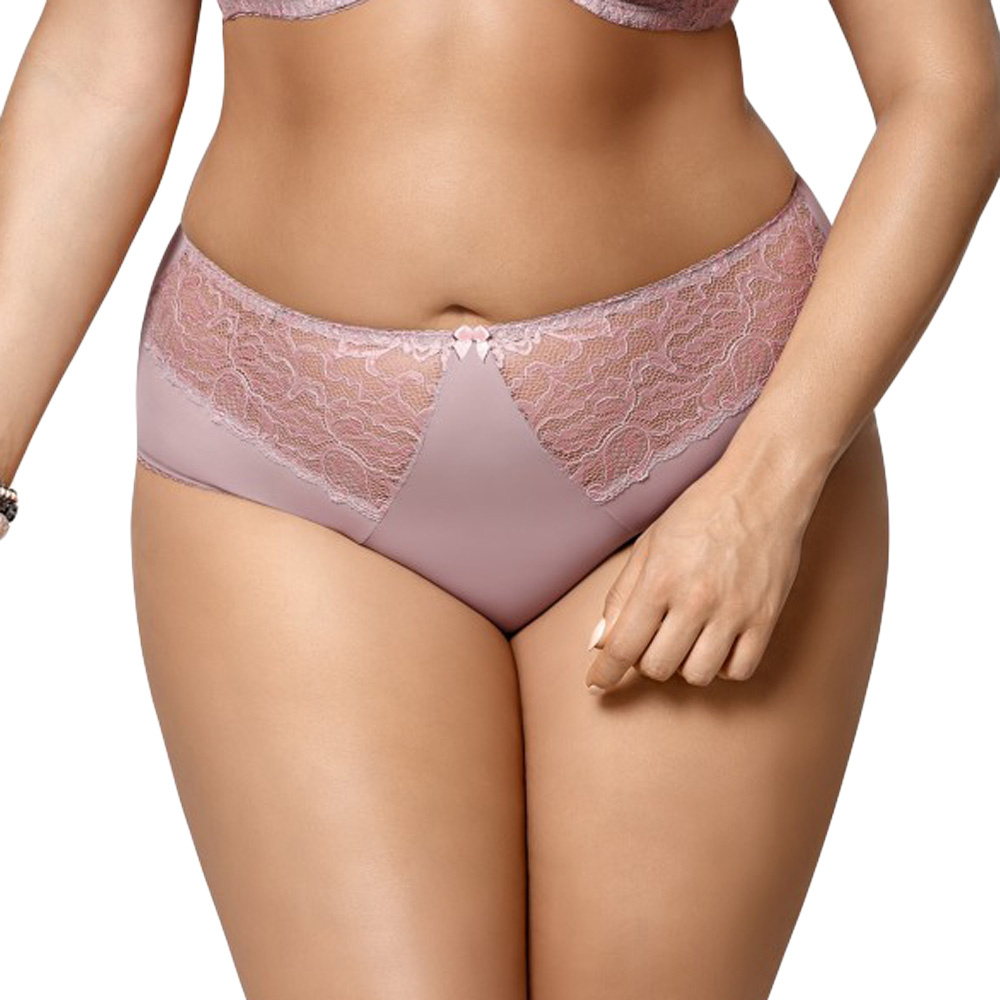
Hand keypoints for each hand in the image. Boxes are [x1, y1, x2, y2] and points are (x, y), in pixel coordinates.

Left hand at [584, 456, 820, 691]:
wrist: (761, 488)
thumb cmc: (700, 511)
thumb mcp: (648, 544)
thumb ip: (620, 595)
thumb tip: (598, 643)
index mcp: (660, 579)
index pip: (623, 646)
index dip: (605, 673)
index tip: (596, 685)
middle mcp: (696, 599)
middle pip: (658, 668)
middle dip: (646, 661)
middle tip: (652, 638)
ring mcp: (734, 611)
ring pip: (698, 675)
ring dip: (684, 664)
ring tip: (686, 637)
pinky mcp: (766, 618)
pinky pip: (739, 670)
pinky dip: (723, 665)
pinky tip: (717, 641)